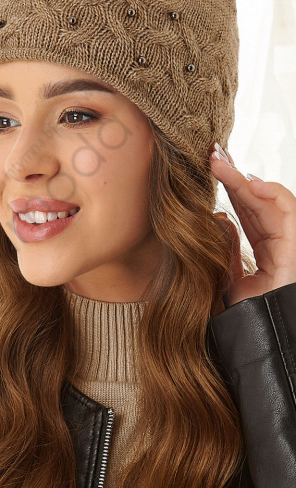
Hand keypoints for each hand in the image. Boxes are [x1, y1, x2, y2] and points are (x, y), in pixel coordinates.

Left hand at [209, 143, 295, 307]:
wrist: (256, 343)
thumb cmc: (243, 317)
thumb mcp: (226, 278)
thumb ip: (226, 249)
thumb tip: (220, 219)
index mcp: (266, 252)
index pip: (249, 212)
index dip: (232, 189)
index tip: (211, 167)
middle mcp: (280, 246)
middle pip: (258, 204)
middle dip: (235, 177)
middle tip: (212, 155)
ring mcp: (289, 247)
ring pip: (271, 203)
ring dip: (245, 180)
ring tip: (220, 163)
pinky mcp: (294, 250)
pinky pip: (288, 214)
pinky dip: (272, 194)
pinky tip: (249, 181)